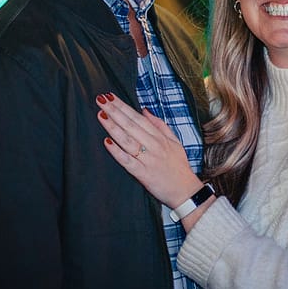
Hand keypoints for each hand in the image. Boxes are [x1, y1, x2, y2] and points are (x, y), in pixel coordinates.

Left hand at [96, 93, 203, 210]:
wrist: (186, 191)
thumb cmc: (179, 167)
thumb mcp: (174, 142)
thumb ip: (159, 125)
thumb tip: (145, 110)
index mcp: (159, 137)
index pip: (137, 118)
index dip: (123, 106)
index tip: (111, 97)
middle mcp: (153, 145)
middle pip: (130, 125)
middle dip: (114, 111)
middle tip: (101, 99)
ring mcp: (148, 159)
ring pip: (127, 140)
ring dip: (113, 126)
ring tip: (101, 114)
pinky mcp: (143, 174)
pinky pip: (127, 161)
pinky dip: (117, 152)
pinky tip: (107, 142)